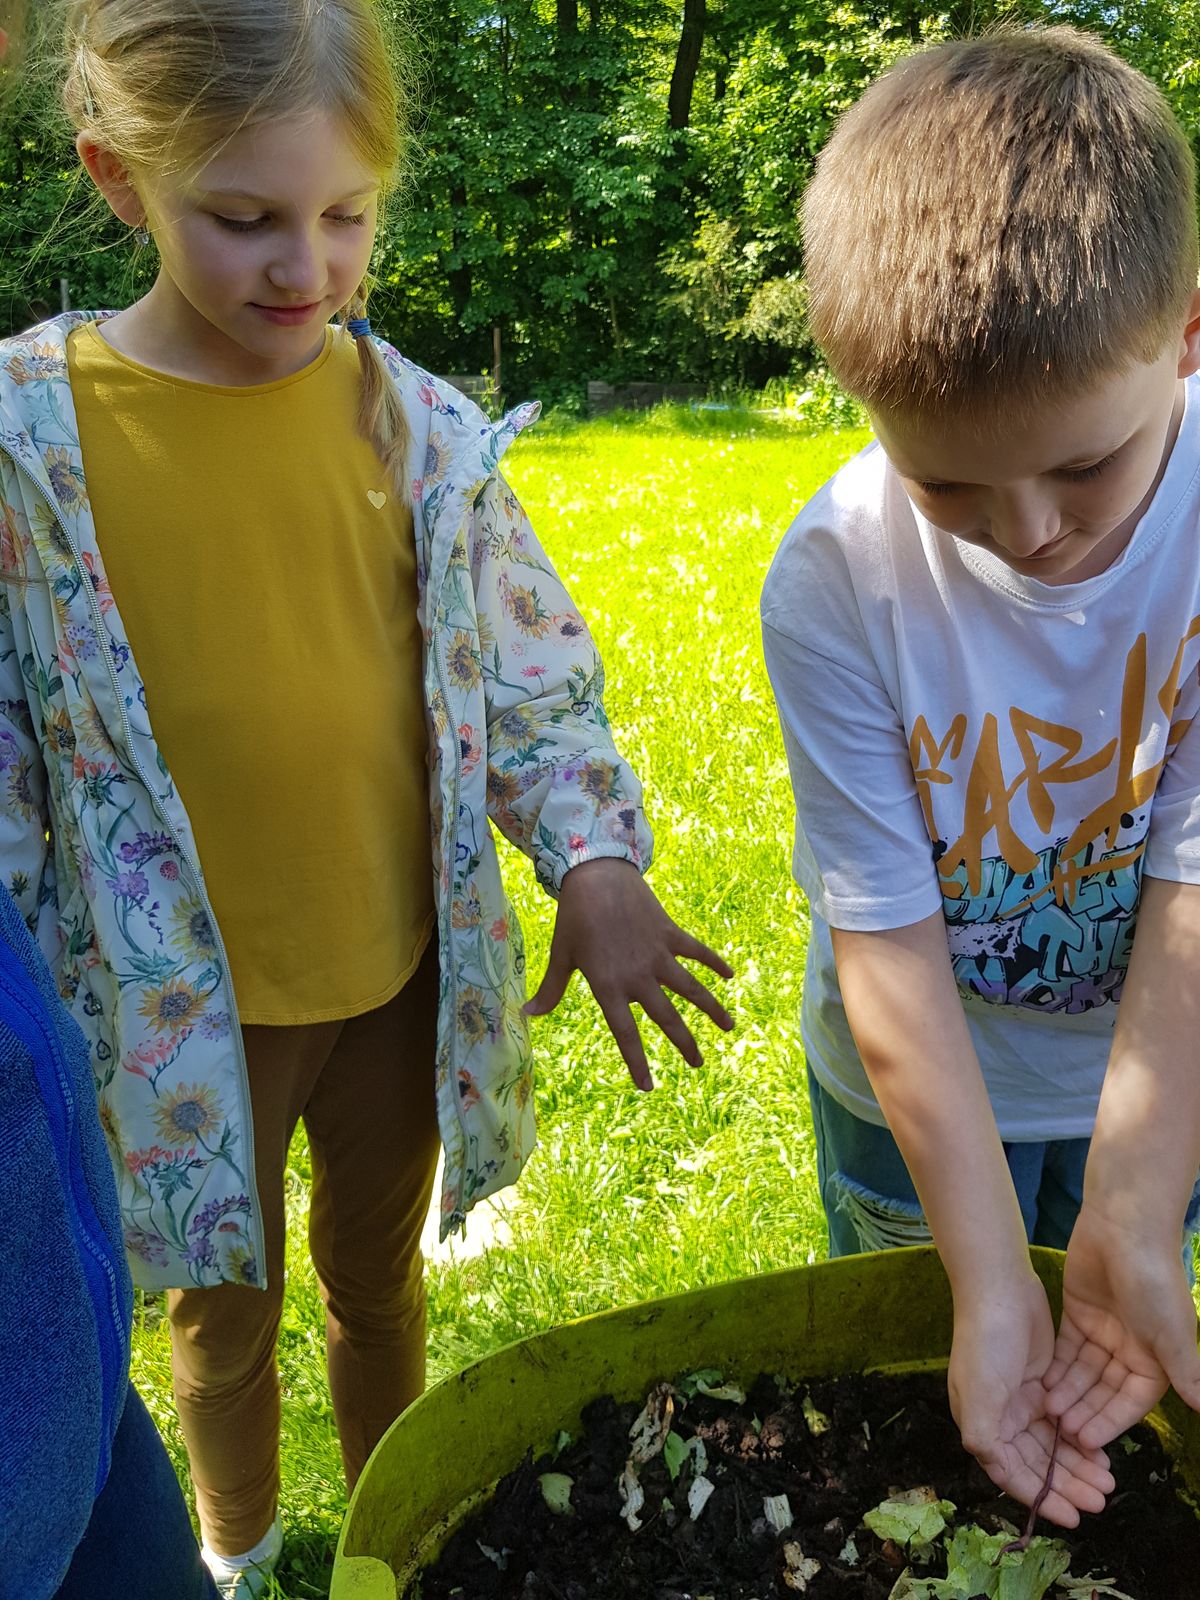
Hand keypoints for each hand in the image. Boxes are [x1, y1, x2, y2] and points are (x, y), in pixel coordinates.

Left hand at [523, 858, 732, 1089]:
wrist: (596, 875)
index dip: (637, 1061)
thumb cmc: (574, 918)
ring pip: (691, 988)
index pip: (625, 1033)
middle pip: (667, 1017)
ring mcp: (658, 954)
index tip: (648, 1087)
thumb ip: (552, 990)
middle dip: (685, 1044)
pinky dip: (714, 962)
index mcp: (609, 986)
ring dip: (712, 1009)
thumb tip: (528, 1015)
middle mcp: (638, 975)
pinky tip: (730, 975)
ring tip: (729, 1028)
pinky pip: (697, 951)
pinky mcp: (670, 933)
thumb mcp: (562, 955)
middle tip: (698, 1064)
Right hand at [948, 1272, 1113, 1526]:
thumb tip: (994, 1469)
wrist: (999, 1286)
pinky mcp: (1042, 1382)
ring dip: (1079, 1463)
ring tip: (1108, 1478)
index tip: (1074, 1518)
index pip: (1013, 1474)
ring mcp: (1021, 1400)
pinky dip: (1080, 1437)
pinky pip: (1064, 1421)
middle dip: (1068, 1484)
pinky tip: (1101, 1448)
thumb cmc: (985, 1340)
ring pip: (1054, 1444)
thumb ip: (985, 1435)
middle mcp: (1000, 1417)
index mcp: (980, 1423)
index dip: (1043, 1498)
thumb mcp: (980, 1390)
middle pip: (1038, 1463)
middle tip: (1102, 1499)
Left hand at [1043, 1205, 1199, 1449]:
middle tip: (1059, 1434)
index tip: (1086, 1441)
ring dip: (1067, 1393)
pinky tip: (1040, 1386)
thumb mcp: (1173, 1334)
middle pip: (1103, 1391)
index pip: (1129, 1403)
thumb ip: (1185, 1374)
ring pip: (1082, 1373)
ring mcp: (1103, 1331)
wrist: (1124, 1226)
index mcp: (1158, 1361)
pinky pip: (1066, 1349)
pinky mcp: (1078, 1313)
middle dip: (1084, 1412)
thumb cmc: (1154, 1282)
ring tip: (1047, 1413)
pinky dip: (1056, 1367)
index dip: (1109, 1423)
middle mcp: (1131, 1349)